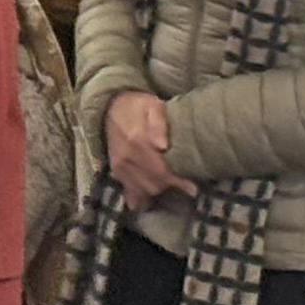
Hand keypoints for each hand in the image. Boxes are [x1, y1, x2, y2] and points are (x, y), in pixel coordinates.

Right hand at [104, 90, 181, 206]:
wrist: (110, 109)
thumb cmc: (137, 107)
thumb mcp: (152, 105)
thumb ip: (159, 123)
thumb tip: (162, 145)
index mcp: (138, 141)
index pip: (161, 169)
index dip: (179, 181)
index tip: (193, 187)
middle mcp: (127, 159)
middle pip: (155, 184)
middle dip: (172, 185)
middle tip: (187, 183)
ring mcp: (120, 168)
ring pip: (145, 191)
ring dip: (160, 190)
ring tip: (171, 184)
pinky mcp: (117, 174)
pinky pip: (131, 195)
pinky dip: (143, 199)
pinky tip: (151, 198)